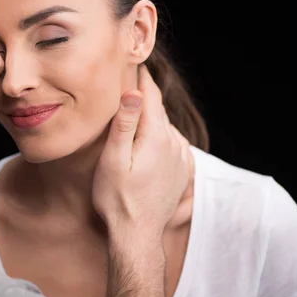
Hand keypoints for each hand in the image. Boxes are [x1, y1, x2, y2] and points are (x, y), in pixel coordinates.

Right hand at [92, 64, 192, 233]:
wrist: (137, 234)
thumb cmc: (117, 197)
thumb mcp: (113, 159)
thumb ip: (124, 124)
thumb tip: (133, 92)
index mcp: (156, 136)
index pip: (151, 96)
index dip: (142, 78)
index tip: (136, 63)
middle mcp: (174, 143)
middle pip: (159, 111)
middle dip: (146, 98)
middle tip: (132, 84)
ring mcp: (181, 158)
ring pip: (166, 127)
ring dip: (153, 118)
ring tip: (137, 111)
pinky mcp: (182, 171)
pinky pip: (173, 143)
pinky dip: (162, 135)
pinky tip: (152, 139)